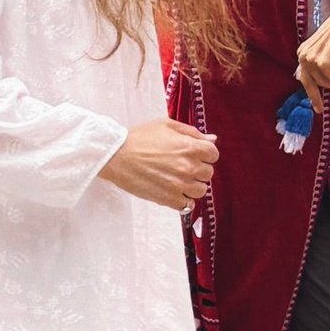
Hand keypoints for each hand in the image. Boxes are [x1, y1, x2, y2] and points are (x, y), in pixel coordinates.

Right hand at [99, 118, 218, 209]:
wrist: (116, 156)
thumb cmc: (139, 138)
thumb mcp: (166, 125)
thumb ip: (192, 132)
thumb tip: (211, 139)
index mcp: (190, 146)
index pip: (213, 155)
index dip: (204, 154)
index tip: (194, 155)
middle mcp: (188, 166)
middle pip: (208, 173)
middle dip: (198, 169)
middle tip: (181, 166)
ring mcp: (180, 185)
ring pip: (200, 190)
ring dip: (191, 186)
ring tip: (176, 179)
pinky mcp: (169, 199)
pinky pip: (187, 205)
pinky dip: (182, 200)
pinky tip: (172, 191)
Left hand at [295, 0, 329, 100]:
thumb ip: (326, 63)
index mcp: (303, 51)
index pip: (306, 78)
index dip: (313, 94)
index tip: (318, 108)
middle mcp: (303, 55)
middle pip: (315, 83)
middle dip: (329, 91)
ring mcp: (312, 59)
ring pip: (328, 82)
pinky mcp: (323, 63)